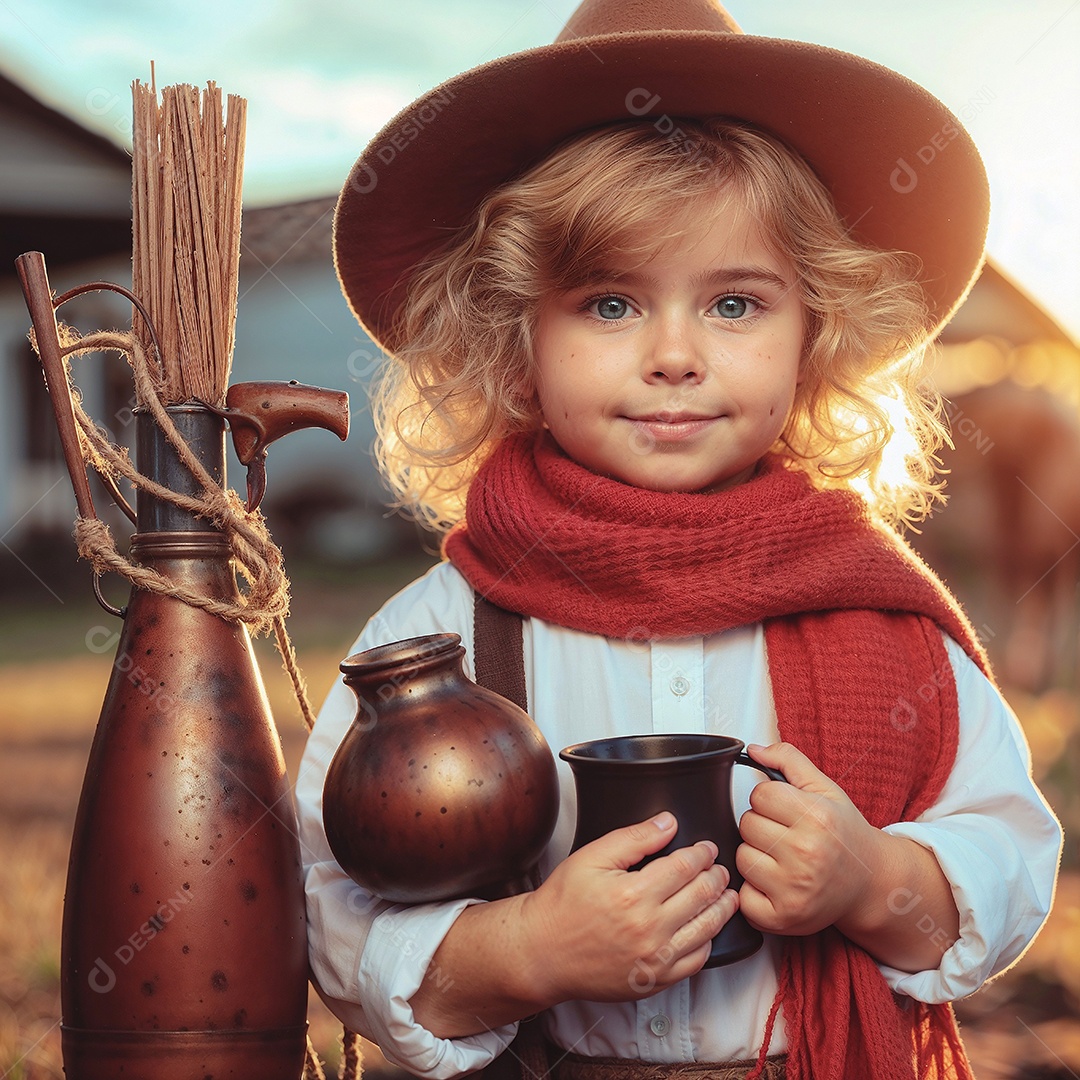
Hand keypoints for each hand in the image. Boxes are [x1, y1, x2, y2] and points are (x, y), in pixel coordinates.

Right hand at [519, 811, 738, 1002]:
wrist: (542, 952)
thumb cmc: (562, 905)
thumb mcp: (591, 857)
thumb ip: (633, 837)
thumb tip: (667, 823)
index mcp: (633, 894)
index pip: (684, 867)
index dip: (702, 854)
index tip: (707, 848)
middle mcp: (649, 928)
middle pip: (701, 896)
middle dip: (716, 877)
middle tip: (720, 868)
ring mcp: (654, 959)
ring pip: (705, 929)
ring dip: (722, 909)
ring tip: (727, 896)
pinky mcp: (654, 981)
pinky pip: (695, 961)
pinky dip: (707, 942)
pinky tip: (706, 929)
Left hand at [736, 742, 880, 936]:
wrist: (871, 884)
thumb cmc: (844, 834)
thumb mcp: (825, 789)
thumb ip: (788, 759)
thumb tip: (752, 749)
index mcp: (817, 817)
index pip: (759, 794)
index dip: (769, 800)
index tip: (786, 811)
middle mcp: (807, 853)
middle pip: (747, 824)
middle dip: (761, 827)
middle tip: (786, 837)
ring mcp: (794, 888)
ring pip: (741, 857)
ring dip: (755, 857)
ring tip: (782, 861)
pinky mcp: (783, 918)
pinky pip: (743, 896)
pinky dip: (753, 892)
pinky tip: (776, 886)